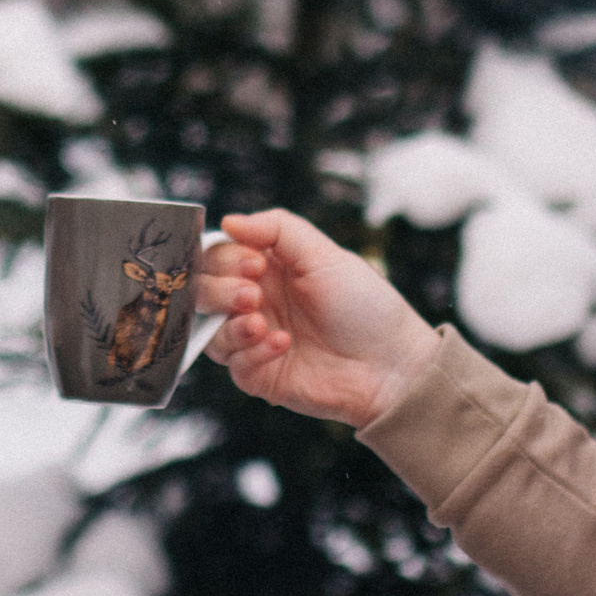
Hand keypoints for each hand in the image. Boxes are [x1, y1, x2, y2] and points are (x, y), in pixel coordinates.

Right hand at [197, 208, 438, 431]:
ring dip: (231, 324)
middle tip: (253, 294)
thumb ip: (276, 228)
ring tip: (261, 323)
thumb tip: (228, 220)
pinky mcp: (261, 375)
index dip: (226, 258)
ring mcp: (255, 340)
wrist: (392, 364)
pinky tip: (283, 345)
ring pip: (210, 331)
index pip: (218, 256)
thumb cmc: (365, 305)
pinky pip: (234, 364)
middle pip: (204, 292)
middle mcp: (256, 303)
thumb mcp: (324, 254)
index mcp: (268, 269)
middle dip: (220, 290)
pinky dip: (251, 352)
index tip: (255, 263)